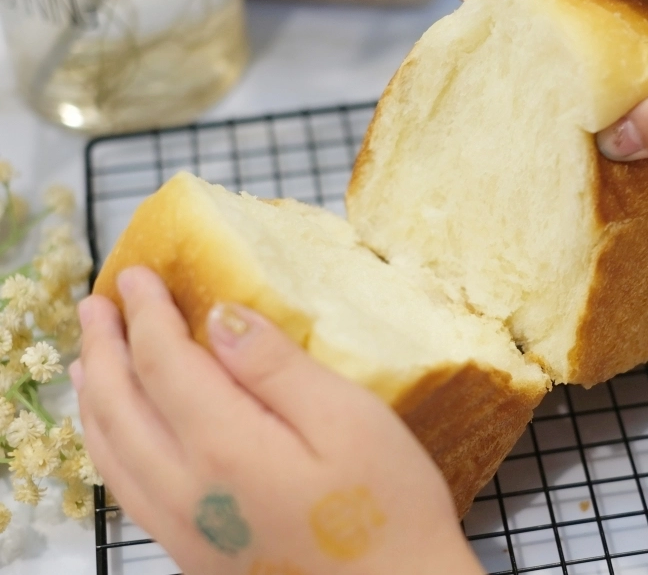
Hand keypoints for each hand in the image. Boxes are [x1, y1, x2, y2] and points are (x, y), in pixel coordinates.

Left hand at [73, 266, 482, 574]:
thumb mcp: (349, 419)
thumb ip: (278, 367)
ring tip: (87, 358)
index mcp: (226, 447)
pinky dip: (106, 445)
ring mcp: (183, 528)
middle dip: (104, 347)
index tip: (138, 275)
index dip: (147, 313)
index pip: (163, 363)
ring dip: (95, 395)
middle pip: (121, 405)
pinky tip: (116, 432)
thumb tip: (222, 319)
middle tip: (98, 303)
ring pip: (111, 451)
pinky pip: (125, 489)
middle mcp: (186, 490)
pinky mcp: (192, 553)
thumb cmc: (386, 507)